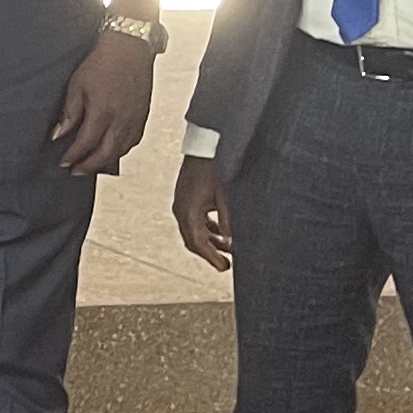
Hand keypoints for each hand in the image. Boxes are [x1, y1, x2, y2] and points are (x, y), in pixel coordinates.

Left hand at [49, 28, 159, 174]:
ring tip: (91, 164)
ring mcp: (136, 118)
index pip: (86, 144)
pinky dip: (122, 150)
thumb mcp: (77, 85)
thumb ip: (69, 112)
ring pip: (121, 150)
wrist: (130, 48)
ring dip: (105, 161)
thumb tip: (58, 134)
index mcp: (103, 113)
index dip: (73, 156)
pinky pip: (134, 140)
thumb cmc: (102, 63)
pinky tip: (112, 150)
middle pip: (105, 153)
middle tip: (75, 172)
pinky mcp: (143, 115)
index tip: (63, 162)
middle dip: (89, 166)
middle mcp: (122, 120)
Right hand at [172, 152, 232, 270]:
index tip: (224, 267)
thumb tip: (232, 241)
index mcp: (187, 211)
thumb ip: (228, 220)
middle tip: (225, 263)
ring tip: (227, 248)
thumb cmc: (214, 167)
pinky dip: (207, 229)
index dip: (211, 257)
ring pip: (194, 230)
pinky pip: (194, 220)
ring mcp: (182, 203)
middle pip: (193, 240)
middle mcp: (181, 209)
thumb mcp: (225, 196)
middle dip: (210, 252)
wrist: (204, 145)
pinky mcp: (186, 197)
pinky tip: (220, 230)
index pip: (197, 242)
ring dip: (210, 241)